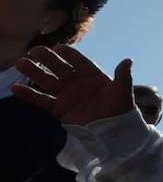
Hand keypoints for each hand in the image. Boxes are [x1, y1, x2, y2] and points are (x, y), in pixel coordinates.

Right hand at [12, 46, 134, 125]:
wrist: (113, 133)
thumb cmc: (121, 111)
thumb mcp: (123, 93)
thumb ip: (123, 77)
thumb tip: (128, 60)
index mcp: (93, 76)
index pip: (78, 61)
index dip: (69, 54)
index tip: (58, 47)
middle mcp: (77, 83)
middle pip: (59, 68)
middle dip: (47, 59)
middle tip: (33, 50)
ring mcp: (66, 96)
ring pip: (47, 81)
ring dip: (34, 72)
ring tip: (20, 63)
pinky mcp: (59, 109)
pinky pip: (41, 100)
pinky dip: (29, 95)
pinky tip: (15, 88)